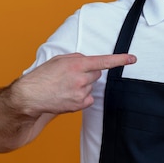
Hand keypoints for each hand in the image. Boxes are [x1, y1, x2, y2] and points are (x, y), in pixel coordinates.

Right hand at [11, 52, 136, 116]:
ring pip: (92, 86)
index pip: (103, 61)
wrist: (31, 96)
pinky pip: (89, 98)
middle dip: (89, 73)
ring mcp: (81, 93)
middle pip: (97, 74)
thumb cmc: (43, 76)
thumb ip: (77, 58)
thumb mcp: (59, 60)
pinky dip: (82, 96)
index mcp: (77, 64)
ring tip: (66, 86)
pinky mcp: (79, 105)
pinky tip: (68, 95)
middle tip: (72, 76)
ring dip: (83, 85)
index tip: (132, 59)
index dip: (120, 60)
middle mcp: (81, 78)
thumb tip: (89, 61)